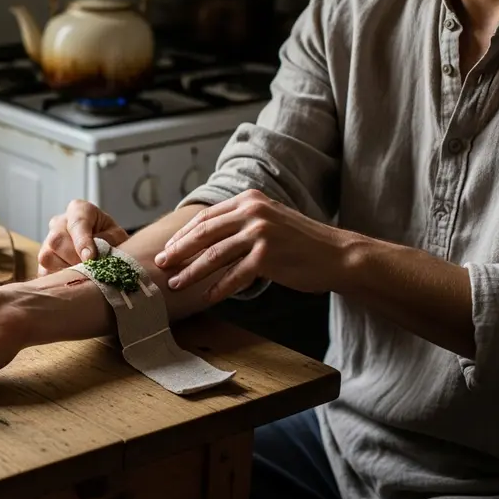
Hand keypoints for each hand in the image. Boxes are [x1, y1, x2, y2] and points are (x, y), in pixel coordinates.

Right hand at [38, 199, 128, 275]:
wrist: (102, 245)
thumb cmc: (109, 238)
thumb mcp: (116, 235)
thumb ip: (108, 241)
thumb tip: (94, 255)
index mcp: (79, 210)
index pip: (77, 223)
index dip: (82, 242)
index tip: (90, 257)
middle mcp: (59, 223)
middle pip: (57, 239)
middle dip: (74, 258)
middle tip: (90, 268)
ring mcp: (48, 241)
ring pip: (47, 256)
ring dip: (66, 269)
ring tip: (83, 273)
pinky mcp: (43, 259)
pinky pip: (44, 271)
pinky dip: (58, 279)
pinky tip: (73, 279)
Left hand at [155, 189, 351, 301]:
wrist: (337, 255)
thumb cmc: (300, 242)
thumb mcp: (269, 220)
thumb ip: (240, 222)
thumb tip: (204, 237)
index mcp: (249, 200)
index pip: (206, 217)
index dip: (183, 235)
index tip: (167, 248)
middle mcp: (252, 212)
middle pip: (203, 234)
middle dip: (178, 251)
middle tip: (161, 265)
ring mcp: (260, 233)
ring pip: (213, 256)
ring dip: (191, 273)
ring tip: (175, 285)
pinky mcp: (267, 257)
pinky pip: (234, 276)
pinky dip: (217, 289)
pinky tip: (205, 298)